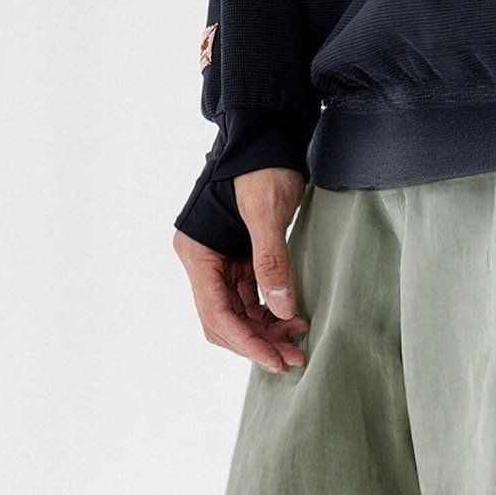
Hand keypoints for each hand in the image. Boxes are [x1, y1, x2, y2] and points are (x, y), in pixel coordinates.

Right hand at [172, 166, 308, 372]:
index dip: (246, 343)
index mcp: (196, 252)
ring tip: (298, 340)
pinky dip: (269, 314)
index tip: (275, 360)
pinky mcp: (238, 260)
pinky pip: (250, 301)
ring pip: (239, 316)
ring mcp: (219, 263)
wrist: (266, 133)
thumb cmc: (261, 164)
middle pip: (224, 322)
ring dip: (266, 333)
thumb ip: (271, 261)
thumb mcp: (266, 211)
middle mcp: (202, 261)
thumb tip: (281, 310)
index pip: (217, 315)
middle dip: (257, 342)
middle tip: (294, 358)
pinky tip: (293, 320)